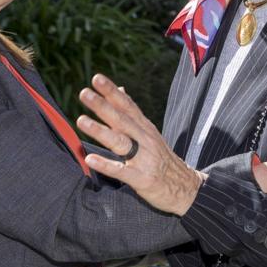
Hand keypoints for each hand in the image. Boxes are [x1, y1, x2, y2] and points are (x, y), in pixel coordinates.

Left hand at [77, 74, 202, 216]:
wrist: (186, 187)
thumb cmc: (161, 158)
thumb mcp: (150, 132)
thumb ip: (132, 113)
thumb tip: (120, 89)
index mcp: (145, 127)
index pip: (127, 105)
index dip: (112, 92)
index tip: (96, 78)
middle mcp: (145, 139)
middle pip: (121, 119)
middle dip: (102, 106)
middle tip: (84, 93)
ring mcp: (144, 159)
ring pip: (120, 142)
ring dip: (100, 130)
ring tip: (81, 120)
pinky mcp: (141, 178)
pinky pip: (121, 171)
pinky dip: (105, 165)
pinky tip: (90, 159)